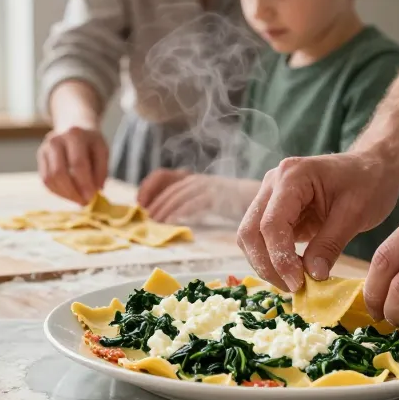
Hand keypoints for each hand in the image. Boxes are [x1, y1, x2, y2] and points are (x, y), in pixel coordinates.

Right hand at [37, 126, 108, 204]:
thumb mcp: (102, 150)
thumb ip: (101, 170)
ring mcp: (45, 148)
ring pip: (49, 178)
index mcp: (75, 135)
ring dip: (65, 194)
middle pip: (59, 173)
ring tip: (78, 199)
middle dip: (72, 192)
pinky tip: (69, 194)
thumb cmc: (90, 141)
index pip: (77, 163)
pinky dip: (58, 191)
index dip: (84, 184)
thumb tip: (96, 191)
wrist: (73, 124)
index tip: (91, 198)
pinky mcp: (40, 157)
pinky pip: (45, 180)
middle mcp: (56, 140)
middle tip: (84, 202)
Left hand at [139, 170, 256, 223]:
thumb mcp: (207, 199)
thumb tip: (169, 214)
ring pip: (179, 195)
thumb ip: (190, 202)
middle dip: (156, 203)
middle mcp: (198, 180)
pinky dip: (179, 212)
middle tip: (145, 218)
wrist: (258, 198)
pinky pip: (193, 204)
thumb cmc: (233, 203)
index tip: (140, 203)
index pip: (164, 177)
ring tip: (154, 221)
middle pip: (170, 189)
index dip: (150, 188)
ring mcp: (208, 187)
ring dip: (164, 208)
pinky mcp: (216, 196)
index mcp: (194, 179)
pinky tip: (170, 221)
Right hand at [236, 153, 398, 291]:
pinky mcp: (276, 211)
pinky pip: (263, 239)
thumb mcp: (355, 214)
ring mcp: (271, 196)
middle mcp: (273, 183)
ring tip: (294, 282)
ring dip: (266, 264)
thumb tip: (313, 277)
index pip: (271, 224)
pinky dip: (273, 258)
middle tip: (293, 287)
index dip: (280, 258)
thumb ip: (330, 244)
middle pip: (250, 231)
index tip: (298, 283)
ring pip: (250, 237)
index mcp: (292, 176)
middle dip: (267, 265)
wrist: (372, 168)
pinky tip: (294, 272)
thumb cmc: (368, 184)